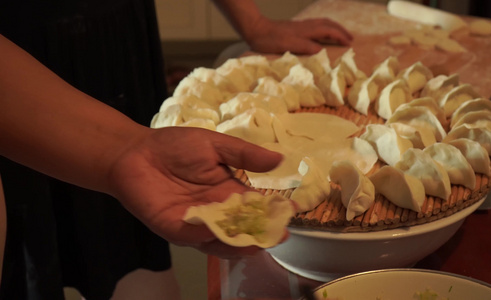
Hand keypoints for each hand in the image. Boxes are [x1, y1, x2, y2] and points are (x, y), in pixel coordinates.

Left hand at [107, 127, 283, 256]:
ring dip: (240, 244)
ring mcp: (196, 224)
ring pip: (223, 240)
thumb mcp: (215, 145)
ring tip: (258, 243)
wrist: (135, 153)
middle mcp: (215, 212)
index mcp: (228, 192)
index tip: (291, 211)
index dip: (273, 210)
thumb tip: (280, 159)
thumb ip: (244, 155)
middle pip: (243, 228)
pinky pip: (196, 238)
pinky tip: (224, 234)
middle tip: (279, 235)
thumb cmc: (175, 146)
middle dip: (261, 233)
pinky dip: (210, 238)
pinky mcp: (175, 229)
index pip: (256, 206)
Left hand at [245, 17, 352, 54]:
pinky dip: (325, 28)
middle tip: (350, 38)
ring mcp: (301, 25)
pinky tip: (321, 34)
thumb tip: (320, 50)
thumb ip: (304, 46)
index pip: (329, 31)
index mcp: (306, 31)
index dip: (340, 37)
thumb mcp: (287, 45)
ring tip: (340, 34)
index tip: (350, 43)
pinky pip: (316, 25)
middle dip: (341, 30)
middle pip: (328, 24)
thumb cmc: (270, 39)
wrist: (255, 29)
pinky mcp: (295, 27)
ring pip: (322, 23)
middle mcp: (306, 26)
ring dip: (334, 28)